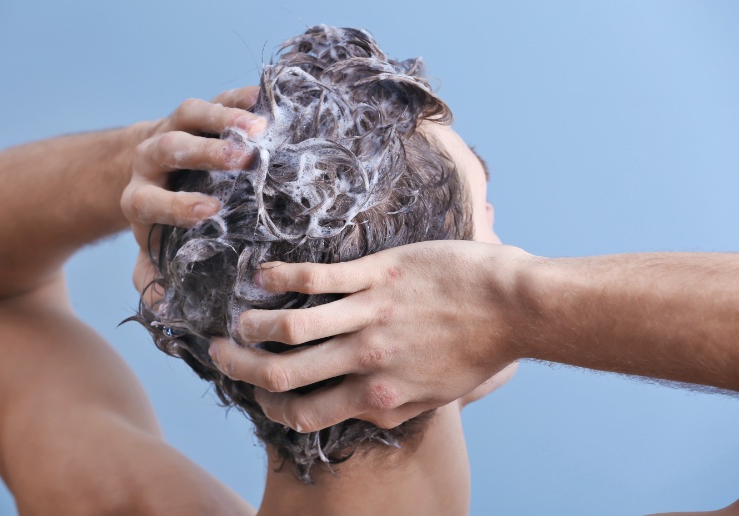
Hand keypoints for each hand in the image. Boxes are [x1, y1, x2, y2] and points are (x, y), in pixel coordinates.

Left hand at [121, 87, 265, 301]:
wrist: (151, 170)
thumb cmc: (161, 220)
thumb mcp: (153, 247)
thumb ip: (153, 276)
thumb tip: (164, 307)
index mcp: (139, 197)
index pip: (150, 199)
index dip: (176, 205)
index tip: (209, 211)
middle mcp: (151, 157)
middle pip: (170, 148)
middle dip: (204, 153)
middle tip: (241, 159)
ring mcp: (174, 127)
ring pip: (190, 115)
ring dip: (223, 117)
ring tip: (259, 128)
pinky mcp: (197, 111)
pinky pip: (216, 96)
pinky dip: (239, 96)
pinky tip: (266, 101)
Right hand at [210, 240, 532, 431]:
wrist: (516, 307)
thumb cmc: (482, 351)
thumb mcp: (439, 397)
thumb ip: (397, 405)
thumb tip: (367, 409)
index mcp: (379, 395)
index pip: (305, 413)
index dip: (272, 408)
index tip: (259, 393)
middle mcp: (366, 361)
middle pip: (282, 375)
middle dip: (241, 368)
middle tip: (221, 353)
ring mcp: (369, 316)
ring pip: (289, 328)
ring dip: (251, 325)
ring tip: (238, 317)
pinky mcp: (376, 276)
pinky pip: (315, 278)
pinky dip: (279, 277)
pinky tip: (262, 274)